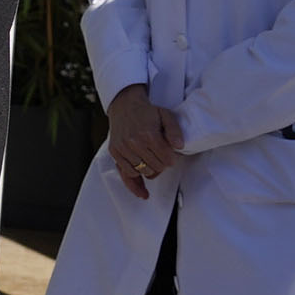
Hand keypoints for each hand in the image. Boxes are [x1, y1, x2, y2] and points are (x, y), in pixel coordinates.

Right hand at [106, 84, 183, 199]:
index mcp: (149, 134)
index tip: (172, 155)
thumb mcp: (166, 115)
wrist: (124, 105)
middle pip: (156, 167)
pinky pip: (127, 173)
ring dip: (151, 169)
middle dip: (163, 164)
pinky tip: (142, 188)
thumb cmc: (147, 111)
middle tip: (163, 156)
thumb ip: (175, 130)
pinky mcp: (115, 152)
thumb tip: (180, 146)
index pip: (167, 159)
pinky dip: (136, 179)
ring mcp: (123, 148)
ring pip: (143, 172)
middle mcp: (134, 142)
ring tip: (153, 161)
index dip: (173, 159)